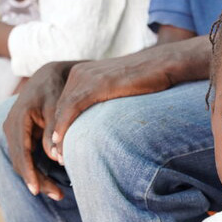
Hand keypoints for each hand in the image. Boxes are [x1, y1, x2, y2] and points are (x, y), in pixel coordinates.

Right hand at [2, 61, 76, 199]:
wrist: (48, 76)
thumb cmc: (55, 89)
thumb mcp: (58, 106)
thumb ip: (55, 130)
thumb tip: (55, 157)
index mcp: (18, 119)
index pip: (21, 152)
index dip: (28, 173)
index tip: (37, 190)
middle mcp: (10, 127)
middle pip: (19, 162)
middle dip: (36, 181)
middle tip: (57, 196)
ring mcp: (12, 132)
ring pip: (21, 163)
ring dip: (37, 179)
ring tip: (58, 194)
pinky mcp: (19, 136)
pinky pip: (25, 158)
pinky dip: (36, 171)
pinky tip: (51, 184)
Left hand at [49, 52, 176, 161]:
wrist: (164, 63)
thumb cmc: (149, 79)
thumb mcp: (120, 90)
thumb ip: (107, 101)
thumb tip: (106, 123)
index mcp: (84, 74)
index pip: (65, 104)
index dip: (61, 127)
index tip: (62, 149)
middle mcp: (80, 73)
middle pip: (60, 108)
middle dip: (57, 134)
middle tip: (57, 158)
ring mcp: (87, 77)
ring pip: (63, 110)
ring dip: (58, 135)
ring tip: (59, 157)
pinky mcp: (97, 83)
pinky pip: (73, 107)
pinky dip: (64, 125)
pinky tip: (59, 140)